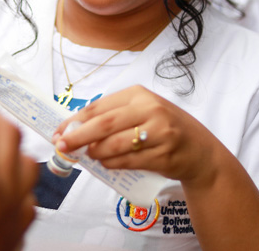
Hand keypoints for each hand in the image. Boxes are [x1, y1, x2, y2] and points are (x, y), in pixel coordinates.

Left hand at [52, 85, 219, 183]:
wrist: (200, 150)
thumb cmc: (164, 128)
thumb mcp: (142, 111)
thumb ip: (113, 116)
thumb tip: (75, 128)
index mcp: (139, 94)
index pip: (98, 107)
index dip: (74, 121)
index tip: (58, 132)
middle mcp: (150, 110)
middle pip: (103, 124)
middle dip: (78, 137)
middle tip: (62, 147)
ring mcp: (159, 133)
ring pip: (114, 145)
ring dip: (96, 153)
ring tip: (90, 156)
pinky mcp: (163, 155)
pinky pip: (127, 161)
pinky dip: (111, 164)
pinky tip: (106, 163)